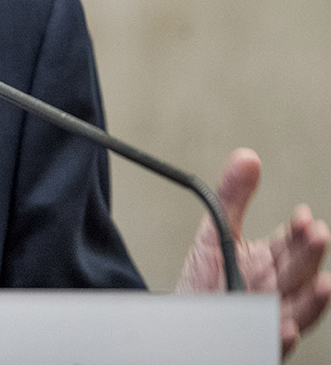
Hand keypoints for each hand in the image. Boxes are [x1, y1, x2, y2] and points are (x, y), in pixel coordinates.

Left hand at [176, 147, 330, 358]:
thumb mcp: (215, 234)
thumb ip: (232, 198)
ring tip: (326, 284)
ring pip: (297, 310)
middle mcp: (272, 290)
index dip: (299, 232)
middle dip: (309, 255)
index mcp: (266, 263)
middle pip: (297, 272)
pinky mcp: (255, 341)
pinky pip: (271, 343)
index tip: (303, 216)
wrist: (184, 324)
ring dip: (313, 299)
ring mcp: (267, 318)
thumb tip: (248, 157)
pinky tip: (286, 328)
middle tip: (316, 235)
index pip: (290, 245)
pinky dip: (280, 337)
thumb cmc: (205, 282)